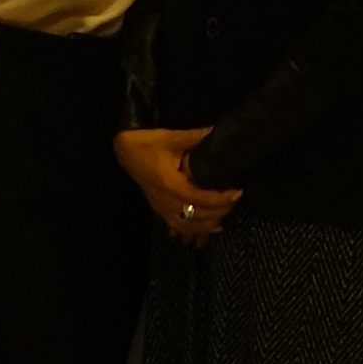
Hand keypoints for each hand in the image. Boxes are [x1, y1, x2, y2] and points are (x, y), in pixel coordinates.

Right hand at [117, 127, 238, 243]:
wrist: (125, 149)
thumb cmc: (147, 142)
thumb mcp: (173, 137)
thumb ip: (198, 137)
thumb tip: (219, 131)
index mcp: (170, 184)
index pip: (200, 199)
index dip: (221, 199)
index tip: (237, 192)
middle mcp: (165, 200)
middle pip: (195, 217)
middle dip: (217, 212)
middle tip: (234, 202)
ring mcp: (160, 206)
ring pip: (185, 226)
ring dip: (205, 226)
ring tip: (222, 220)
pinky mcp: (158, 207)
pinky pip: (176, 225)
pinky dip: (191, 230)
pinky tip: (203, 231)